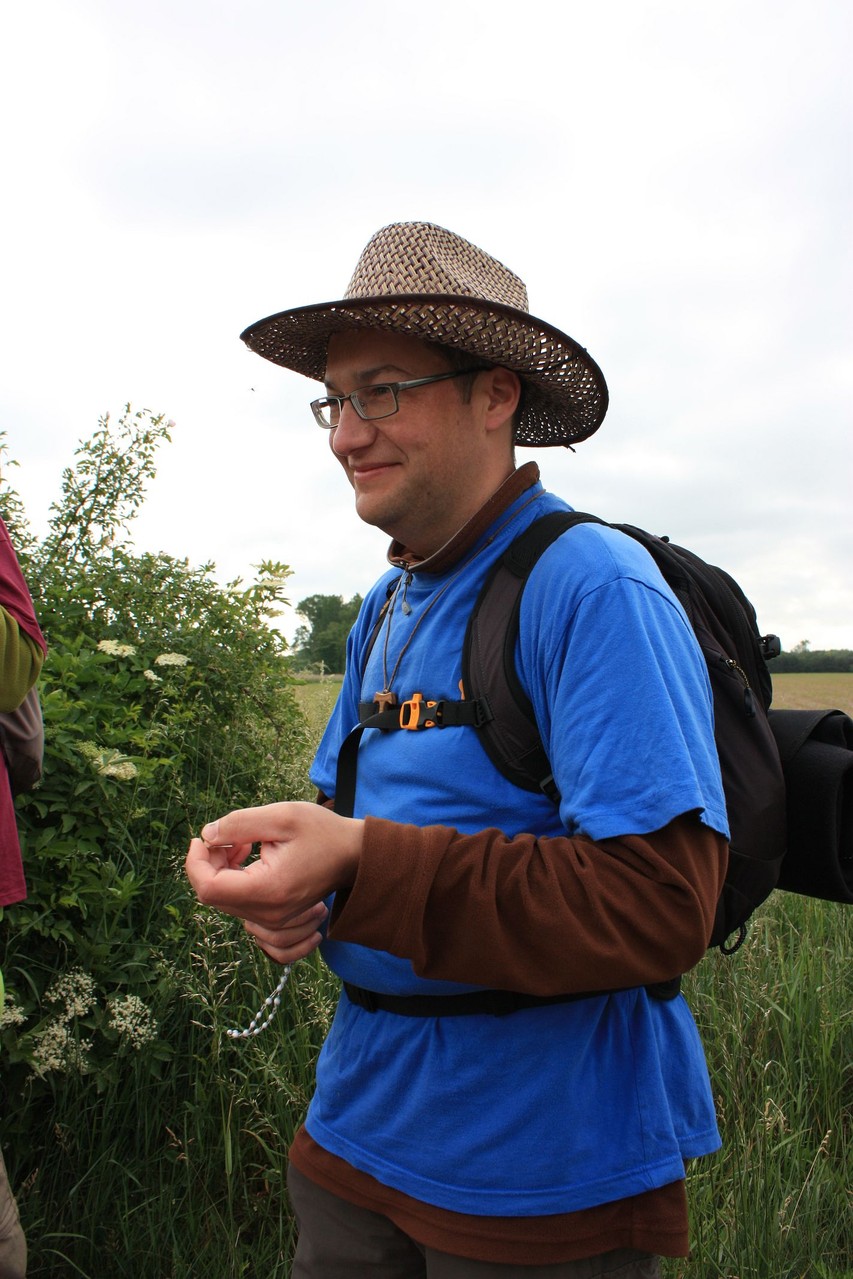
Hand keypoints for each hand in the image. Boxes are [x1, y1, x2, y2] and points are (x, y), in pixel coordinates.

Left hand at [185, 801, 363, 960]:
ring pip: (225, 901)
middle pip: (214, 895)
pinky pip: (241, 909)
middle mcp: (268, 914)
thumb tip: (207, 835)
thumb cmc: (323, 833)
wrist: (355, 856)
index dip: (195, 862)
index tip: (201, 838)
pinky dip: (236, 885)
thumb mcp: (282, 816)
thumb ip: (239, 824)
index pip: (208, 888)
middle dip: (211, 861)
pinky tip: (250, 863)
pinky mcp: (277, 919)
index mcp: (268, 890)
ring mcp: (273, 921)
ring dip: (224, 871)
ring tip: (245, 844)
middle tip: (232, 835)